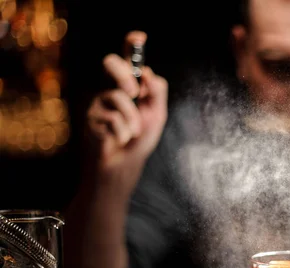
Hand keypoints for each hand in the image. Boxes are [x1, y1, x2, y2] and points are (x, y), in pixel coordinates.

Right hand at [86, 31, 167, 189]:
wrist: (124, 165)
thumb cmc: (140, 139)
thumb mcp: (156, 115)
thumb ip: (156, 93)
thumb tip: (149, 74)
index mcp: (131, 86)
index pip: (129, 60)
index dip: (131, 45)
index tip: (138, 38)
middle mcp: (112, 89)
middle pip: (110, 62)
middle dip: (124, 73)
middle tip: (135, 92)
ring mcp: (99, 102)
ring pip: (117, 96)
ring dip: (132, 118)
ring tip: (134, 133)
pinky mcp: (91, 117)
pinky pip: (111, 117)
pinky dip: (122, 131)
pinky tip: (120, 140)